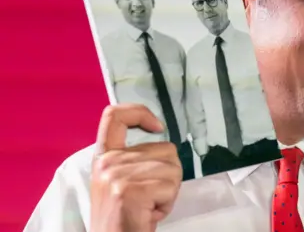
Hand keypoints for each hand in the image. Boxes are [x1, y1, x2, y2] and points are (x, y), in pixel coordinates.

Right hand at [89, 104, 182, 231]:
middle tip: (149, 197)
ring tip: (147, 206)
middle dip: (168, 175)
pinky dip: (167, 203)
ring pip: (173, 169)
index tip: (157, 126)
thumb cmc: (124, 218)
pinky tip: (149, 214)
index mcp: (103, 157)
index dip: (139, 112)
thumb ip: (134, 158)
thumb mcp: (121, 181)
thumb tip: (159, 133)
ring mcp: (117, 175)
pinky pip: (170, 187)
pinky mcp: (130, 191)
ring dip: (169, 192)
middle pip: (165, 149)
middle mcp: (107, 163)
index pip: (114, 116)